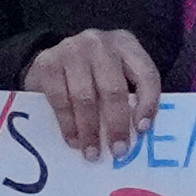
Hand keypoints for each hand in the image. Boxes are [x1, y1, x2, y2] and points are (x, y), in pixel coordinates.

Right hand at [31, 27, 165, 160]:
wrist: (50, 59)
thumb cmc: (92, 72)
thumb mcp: (116, 73)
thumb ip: (129, 94)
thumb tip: (137, 133)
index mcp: (126, 44)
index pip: (145, 74)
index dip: (148, 103)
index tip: (142, 129)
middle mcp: (99, 43)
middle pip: (113, 89)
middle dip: (117, 124)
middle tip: (118, 151)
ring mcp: (71, 50)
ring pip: (85, 97)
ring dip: (90, 130)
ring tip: (92, 152)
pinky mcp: (47, 64)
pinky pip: (60, 100)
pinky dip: (68, 124)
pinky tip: (73, 140)